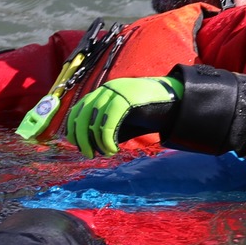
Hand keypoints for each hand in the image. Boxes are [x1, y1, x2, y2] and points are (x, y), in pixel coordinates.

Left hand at [63, 76, 181, 157]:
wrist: (172, 99)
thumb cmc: (145, 113)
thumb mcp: (121, 119)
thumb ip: (105, 127)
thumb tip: (88, 145)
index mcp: (101, 93)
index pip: (77, 110)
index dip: (73, 128)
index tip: (76, 144)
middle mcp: (105, 90)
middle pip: (83, 115)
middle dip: (82, 138)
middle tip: (88, 154)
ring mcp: (115, 92)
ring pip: (94, 119)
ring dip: (97, 141)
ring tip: (106, 152)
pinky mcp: (126, 98)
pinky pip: (109, 121)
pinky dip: (107, 138)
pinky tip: (113, 149)